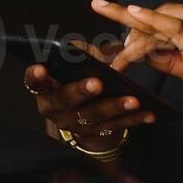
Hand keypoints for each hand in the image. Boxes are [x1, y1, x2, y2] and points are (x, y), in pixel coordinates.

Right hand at [22, 40, 156, 153]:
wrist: (78, 113)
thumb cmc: (74, 79)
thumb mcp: (72, 65)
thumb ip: (73, 55)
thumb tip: (77, 47)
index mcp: (44, 89)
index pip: (33, 82)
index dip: (36, 76)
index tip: (41, 68)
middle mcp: (54, 110)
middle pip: (66, 101)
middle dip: (82, 91)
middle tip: (97, 83)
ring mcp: (74, 125)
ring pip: (94, 117)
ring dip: (115, 107)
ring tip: (133, 99)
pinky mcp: (94, 134)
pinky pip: (115, 127)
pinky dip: (133, 120)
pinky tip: (149, 113)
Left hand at [91, 0, 182, 149]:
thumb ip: (173, 58)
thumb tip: (145, 50)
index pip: (173, 13)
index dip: (145, 21)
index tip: (122, 25)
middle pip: (164, 12)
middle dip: (131, 22)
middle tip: (106, 25)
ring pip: (162, 22)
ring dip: (133, 34)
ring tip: (115, 54)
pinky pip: (172, 28)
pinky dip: (149, 21)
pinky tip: (131, 14)